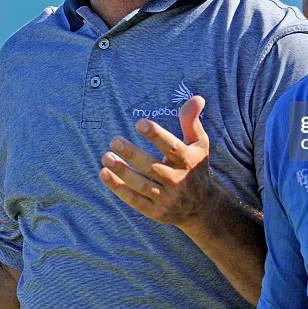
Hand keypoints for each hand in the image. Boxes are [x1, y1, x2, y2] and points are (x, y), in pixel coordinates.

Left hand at [99, 95, 215, 229]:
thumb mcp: (199, 143)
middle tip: (114, 140)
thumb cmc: (196, 167)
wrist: (203, 208)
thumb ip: (192, 120)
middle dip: (132, 154)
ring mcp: (166, 198)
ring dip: (122, 171)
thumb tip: (196, 97)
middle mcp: (178, 180)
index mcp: (188, 160)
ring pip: (141, 185)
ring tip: (106, 156)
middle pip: (152, 167)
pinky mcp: (155, 211)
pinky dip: (118, 188)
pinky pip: (134, 200)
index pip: (171, 147)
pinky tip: (104, 174)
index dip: (156, 135)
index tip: (140, 123)